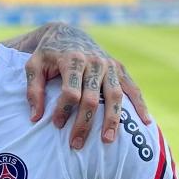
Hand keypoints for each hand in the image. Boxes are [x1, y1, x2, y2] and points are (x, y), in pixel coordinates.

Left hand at [25, 31, 150, 146]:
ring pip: (115, 96)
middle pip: (92, 99)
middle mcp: (95, 62)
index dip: (64, 110)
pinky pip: (133, 88)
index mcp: (73, 59)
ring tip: (107, 141)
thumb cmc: (48, 54)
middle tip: (76, 145)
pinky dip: (140, 105)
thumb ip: (34, 90)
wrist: (68, 33)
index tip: (57, 125)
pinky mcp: (120, 68)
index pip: (71, 92)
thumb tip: (36, 117)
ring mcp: (110, 65)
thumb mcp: (33, 66)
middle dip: (84, 124)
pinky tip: (145, 122)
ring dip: (112, 120)